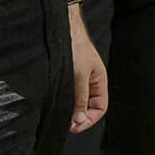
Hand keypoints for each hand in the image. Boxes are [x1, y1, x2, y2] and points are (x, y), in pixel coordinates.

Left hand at [68, 4, 107, 133]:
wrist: (62, 28)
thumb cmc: (75, 47)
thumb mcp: (79, 76)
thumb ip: (81, 98)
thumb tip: (79, 120)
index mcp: (99, 81)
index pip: (100, 108)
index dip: (89, 120)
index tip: (74, 127)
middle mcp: (89, 81)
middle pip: (88, 107)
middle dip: (78, 116)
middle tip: (64, 123)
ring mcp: (77, 78)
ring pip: (76, 100)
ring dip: (68, 108)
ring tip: (57, 112)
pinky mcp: (66, 75)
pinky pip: (67, 93)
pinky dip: (62, 100)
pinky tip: (53, 101)